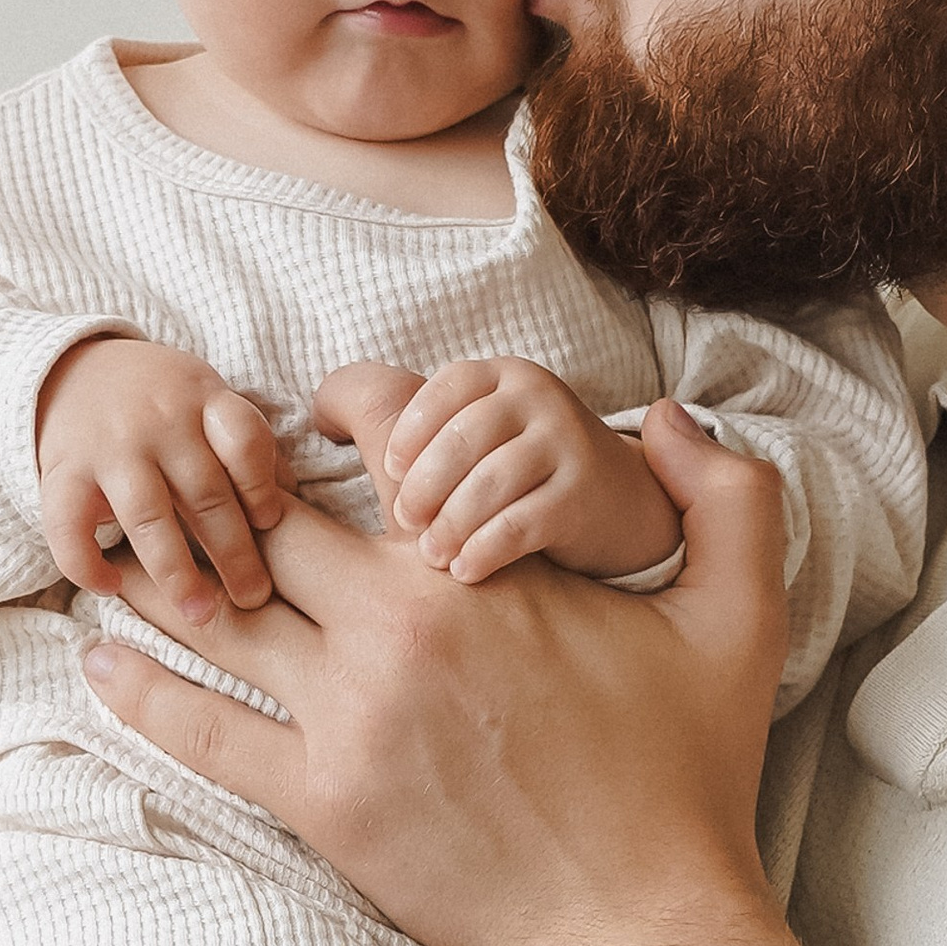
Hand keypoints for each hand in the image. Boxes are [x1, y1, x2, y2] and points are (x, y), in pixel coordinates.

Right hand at [36, 336, 294, 622]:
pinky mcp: (61, 474)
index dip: (261, 485)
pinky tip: (109, 587)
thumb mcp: (209, 404)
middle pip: (204, 491)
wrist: (71, 372)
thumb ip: (247, 447)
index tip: (271, 526)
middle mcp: (157, 422)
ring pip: (148, 517)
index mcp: (203, 400)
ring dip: (176, 572)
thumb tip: (293, 504)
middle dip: (234, 552)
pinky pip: (68, 526)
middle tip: (255, 599)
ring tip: (201, 614)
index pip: (243, 441)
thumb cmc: (163, 404)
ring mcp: (108, 448)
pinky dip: (86, 563)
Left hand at [78, 402, 805, 945]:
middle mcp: (397, 632)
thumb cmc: (686, 776)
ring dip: (161, 580)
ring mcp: (348, 720)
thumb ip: (730, 498)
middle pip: (268, 534)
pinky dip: (140, 691)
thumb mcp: (740, 618)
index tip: (282, 420)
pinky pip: (203, 732)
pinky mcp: (321, 803)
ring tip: (109, 547)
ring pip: (221, 623)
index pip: (366, 459)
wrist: (643, 923)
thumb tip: (679, 415)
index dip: (321, 427)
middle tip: (173, 477)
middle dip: (218, 498)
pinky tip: (97, 657)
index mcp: (475, 571)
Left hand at [319, 355, 683, 584]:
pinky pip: (520, 522)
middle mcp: (539, 397)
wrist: (624, 505)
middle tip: (404, 525)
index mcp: (503, 375)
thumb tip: (322, 411)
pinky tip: (466, 570)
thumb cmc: (526, 473)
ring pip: (490, 482)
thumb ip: (420, 425)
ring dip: (451, 524)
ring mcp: (568, 443)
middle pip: (464, 437)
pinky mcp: (585, 493)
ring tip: (432, 555)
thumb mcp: (482, 433)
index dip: (412, 431)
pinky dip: (485, 549)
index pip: (445, 388)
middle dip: (426, 486)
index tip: (391, 475)